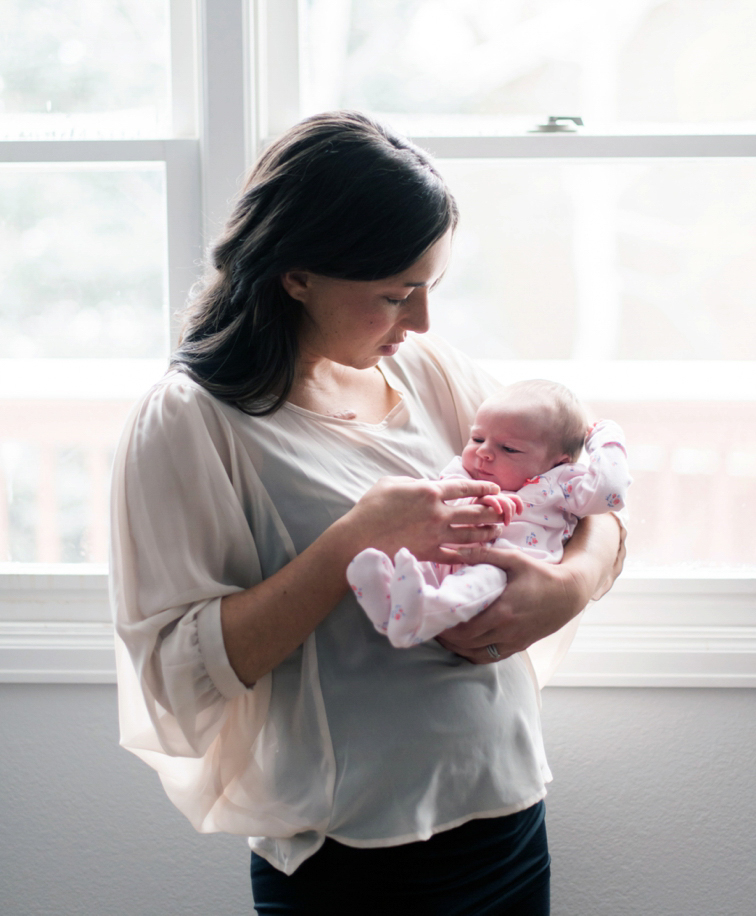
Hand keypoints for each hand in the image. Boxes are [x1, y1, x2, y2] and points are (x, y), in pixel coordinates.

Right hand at [347, 476, 504, 563]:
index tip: (495, 488)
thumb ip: (414, 482)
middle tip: (505, 511)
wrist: (358, 538)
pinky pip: (456, 556)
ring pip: (471, 534)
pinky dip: (471, 555)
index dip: (483, 486)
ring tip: (497, 531)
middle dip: (494, 510)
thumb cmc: (371, 507)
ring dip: (488, 532)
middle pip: (476, 511)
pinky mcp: (429, 554)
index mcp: (429, 491)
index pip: (465, 487)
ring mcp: (435, 535)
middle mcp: (438, 513)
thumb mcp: (392, 482)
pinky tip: (480, 554)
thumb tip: (425, 485)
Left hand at [436, 513, 624, 662]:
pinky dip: (474, 654)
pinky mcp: (519, 646)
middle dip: (448, 639)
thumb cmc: (541, 574)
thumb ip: (485, 555)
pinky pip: (491, 657)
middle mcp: (507, 632)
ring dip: (459, 649)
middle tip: (434, 627)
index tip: (434, 619)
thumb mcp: (514, 559)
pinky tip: (465, 646)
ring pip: (477, 655)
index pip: (466, 630)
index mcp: (503, 612)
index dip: (446, 629)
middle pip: (467, 644)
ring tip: (445, 637)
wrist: (569, 594)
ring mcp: (514, 642)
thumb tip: (458, 549)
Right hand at [477, 493, 523, 525]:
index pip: (514, 498)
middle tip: (507, 522)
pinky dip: (497, 505)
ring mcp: (487, 496)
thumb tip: (511, 516)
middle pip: (510, 500)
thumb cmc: (479, 518)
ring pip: (504, 500)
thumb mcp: (494, 516)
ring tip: (505, 522)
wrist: (465, 517)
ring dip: (508, 512)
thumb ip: (501, 514)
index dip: (519, 505)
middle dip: (511, 512)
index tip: (519, 513)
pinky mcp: (479, 499)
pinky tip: (498, 512)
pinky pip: (491, 499)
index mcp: (499, 498)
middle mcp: (495, 495)